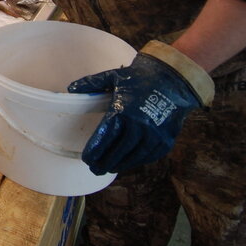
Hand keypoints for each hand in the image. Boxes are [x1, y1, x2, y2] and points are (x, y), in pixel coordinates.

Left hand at [67, 44, 210, 175]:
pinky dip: (136, 161)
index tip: (86, 158)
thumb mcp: (113, 76)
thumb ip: (92, 83)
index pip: (104, 137)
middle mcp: (138, 126)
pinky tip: (128, 162)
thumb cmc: (140, 77)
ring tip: (109, 168)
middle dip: (104, 162)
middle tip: (94, 168)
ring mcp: (154, 135)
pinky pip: (148, 156)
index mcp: (123, 111)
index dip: (94, 151)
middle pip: (117, 151)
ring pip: (133, 157)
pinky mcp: (165, 140)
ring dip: (119, 165)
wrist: (173, 79)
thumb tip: (71, 89)